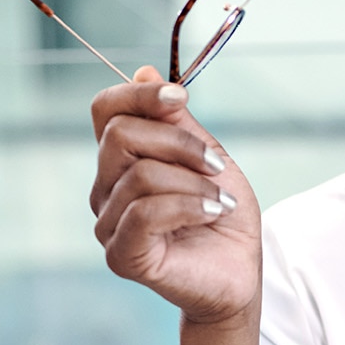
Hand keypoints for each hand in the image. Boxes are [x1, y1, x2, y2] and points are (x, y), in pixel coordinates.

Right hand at [89, 66, 260, 323]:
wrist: (240, 273)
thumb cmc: (224, 215)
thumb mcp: (208, 157)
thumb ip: (177, 121)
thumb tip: (145, 71)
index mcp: (121, 160)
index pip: (105, 109)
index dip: (139, 95)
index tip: (181, 97)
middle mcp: (106, 189)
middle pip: (119, 134)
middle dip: (179, 142)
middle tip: (217, 165)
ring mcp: (108, 224)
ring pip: (140, 174)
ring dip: (194, 183)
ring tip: (222, 201)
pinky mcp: (120, 255)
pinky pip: (144, 212)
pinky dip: (188, 206)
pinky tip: (214, 213)